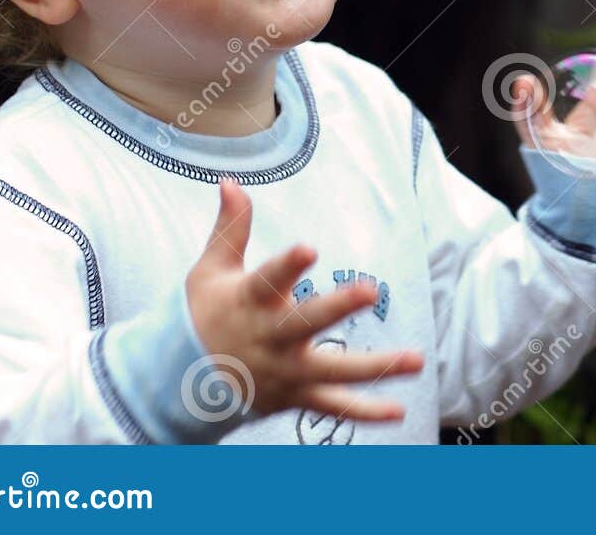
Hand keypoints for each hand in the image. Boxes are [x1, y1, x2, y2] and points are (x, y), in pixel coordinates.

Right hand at [185, 180, 424, 423]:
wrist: (179, 381)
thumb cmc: (204, 314)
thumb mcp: (210, 269)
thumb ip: (230, 228)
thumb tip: (231, 181)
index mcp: (249, 302)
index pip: (267, 280)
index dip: (287, 265)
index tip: (309, 248)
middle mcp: (268, 339)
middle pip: (303, 323)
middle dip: (336, 308)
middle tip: (368, 291)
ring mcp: (283, 372)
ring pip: (330, 372)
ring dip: (375, 368)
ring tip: (416, 359)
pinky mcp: (293, 397)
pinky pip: (332, 408)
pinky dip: (365, 413)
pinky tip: (399, 413)